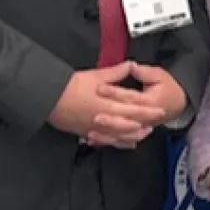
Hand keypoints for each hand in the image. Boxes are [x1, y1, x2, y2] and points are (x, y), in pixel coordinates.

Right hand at [47, 62, 164, 146]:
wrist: (49, 99)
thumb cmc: (70, 88)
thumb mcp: (95, 76)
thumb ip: (115, 73)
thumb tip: (129, 66)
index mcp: (108, 105)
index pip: (134, 109)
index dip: (148, 110)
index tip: (159, 109)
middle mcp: (105, 120)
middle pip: (131, 125)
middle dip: (145, 123)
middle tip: (156, 121)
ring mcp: (97, 129)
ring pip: (121, 136)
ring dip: (135, 135)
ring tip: (144, 132)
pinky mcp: (89, 133)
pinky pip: (108, 141)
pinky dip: (120, 143)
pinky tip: (126, 143)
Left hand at [88, 63, 187, 147]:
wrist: (178, 103)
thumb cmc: (167, 87)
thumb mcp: (158, 75)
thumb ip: (144, 72)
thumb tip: (131, 66)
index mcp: (150, 102)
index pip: (129, 97)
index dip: (113, 92)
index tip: (98, 88)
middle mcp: (145, 118)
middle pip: (125, 119)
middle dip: (109, 118)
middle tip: (94, 115)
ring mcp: (140, 128)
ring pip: (122, 135)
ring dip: (107, 135)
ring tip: (91, 132)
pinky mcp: (135, 133)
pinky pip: (121, 141)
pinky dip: (108, 142)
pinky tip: (94, 140)